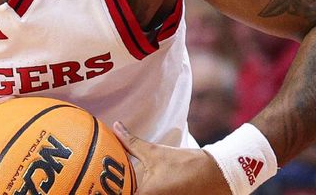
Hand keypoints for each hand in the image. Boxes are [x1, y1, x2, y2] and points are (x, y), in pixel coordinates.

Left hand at [113, 121, 229, 194]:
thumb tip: (115, 127)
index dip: (107, 192)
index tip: (99, 186)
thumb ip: (131, 142)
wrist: (217, 175)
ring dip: (131, 190)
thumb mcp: (155, 152)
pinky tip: (139, 186)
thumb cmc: (185, 164)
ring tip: (122, 185)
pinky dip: (143, 192)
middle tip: (106, 185)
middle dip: (119, 191)